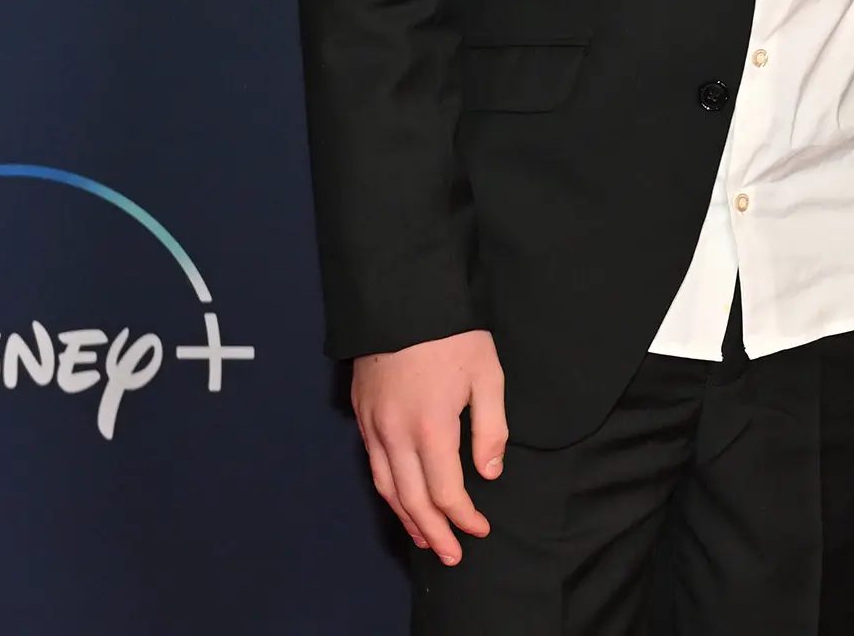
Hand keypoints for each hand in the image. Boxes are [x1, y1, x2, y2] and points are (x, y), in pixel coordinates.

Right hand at [351, 329, 505, 563]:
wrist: (401, 299)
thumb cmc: (452, 335)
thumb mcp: (487, 376)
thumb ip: (491, 429)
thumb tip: (487, 473)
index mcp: (431, 428)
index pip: (446, 492)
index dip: (463, 517)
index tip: (481, 529)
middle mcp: (395, 435)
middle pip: (413, 501)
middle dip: (433, 533)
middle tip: (452, 554)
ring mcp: (374, 427)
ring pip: (387, 488)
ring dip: (407, 519)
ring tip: (425, 539)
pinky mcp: (362, 415)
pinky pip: (373, 467)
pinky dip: (389, 492)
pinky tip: (401, 500)